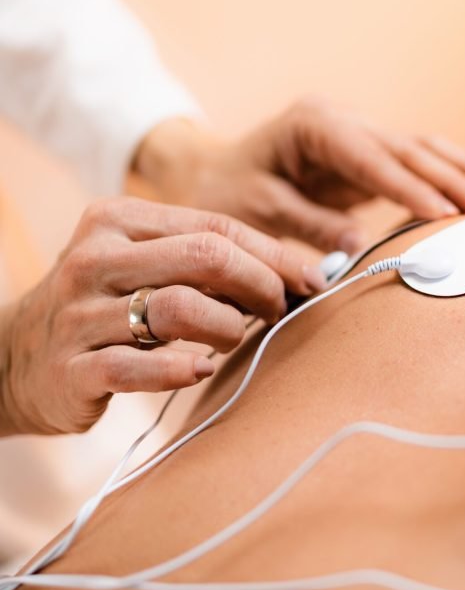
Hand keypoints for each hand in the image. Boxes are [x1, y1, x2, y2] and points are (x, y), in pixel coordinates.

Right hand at [0, 198, 325, 435]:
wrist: (16, 358)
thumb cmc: (106, 308)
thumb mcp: (143, 265)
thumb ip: (204, 259)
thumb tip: (294, 271)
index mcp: (117, 220)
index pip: (216, 226)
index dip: (274, 254)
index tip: (311, 279)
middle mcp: (95, 258)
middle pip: (206, 258)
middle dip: (260, 285)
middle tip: (279, 310)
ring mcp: (80, 313)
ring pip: (180, 308)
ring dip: (228, 327)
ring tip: (233, 339)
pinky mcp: (73, 367)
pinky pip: (139, 366)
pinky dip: (182, 369)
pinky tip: (201, 368)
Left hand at [132, 97, 464, 252]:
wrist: (214, 172)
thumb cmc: (228, 191)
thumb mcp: (255, 209)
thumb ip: (305, 225)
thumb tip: (356, 248)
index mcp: (312, 127)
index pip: (371, 158)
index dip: (410, 187)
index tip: (446, 214)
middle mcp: (343, 122)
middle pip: (409, 149)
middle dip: (454, 179)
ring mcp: (360, 133)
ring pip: (425, 148)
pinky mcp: (371, 153)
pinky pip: (422, 157)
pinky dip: (461, 162)